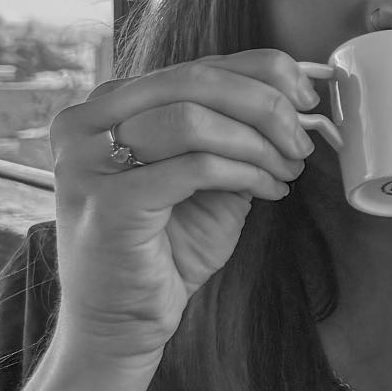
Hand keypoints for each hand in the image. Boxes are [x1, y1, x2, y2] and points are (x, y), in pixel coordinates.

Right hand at [47, 53, 336, 364]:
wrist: (121, 324)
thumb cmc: (164, 251)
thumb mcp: (206, 178)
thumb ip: (232, 134)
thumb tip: (294, 99)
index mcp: (107, 106)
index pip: (195, 65)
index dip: (262, 71)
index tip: (307, 96)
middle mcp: (85, 123)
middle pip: (195, 81)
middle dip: (266, 105)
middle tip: (303, 138)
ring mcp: (88, 161)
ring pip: (195, 118)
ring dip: (258, 143)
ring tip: (287, 170)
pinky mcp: (107, 200)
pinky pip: (196, 167)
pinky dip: (246, 174)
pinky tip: (269, 191)